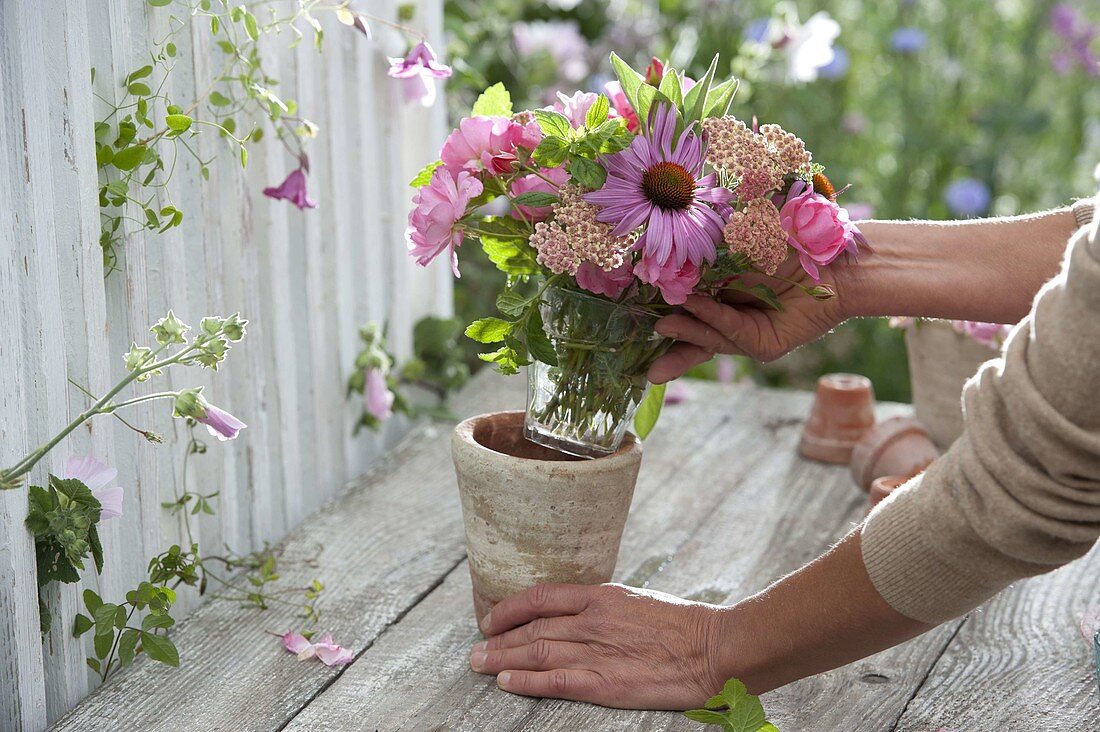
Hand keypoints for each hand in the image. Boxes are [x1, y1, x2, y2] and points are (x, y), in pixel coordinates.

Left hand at [469, 583, 729, 709]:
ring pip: (537, 652)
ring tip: (479, 665)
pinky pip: (557, 680)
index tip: (491, 619)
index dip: (510, 608)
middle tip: (474, 650)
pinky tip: (507, 683)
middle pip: (533, 628)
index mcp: (602, 596)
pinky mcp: (608, 682)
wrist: (715, 647)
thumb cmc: (683, 626)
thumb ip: (605, 608)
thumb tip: (576, 614)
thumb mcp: (637, 601)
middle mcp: (593, 620)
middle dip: (498, 639)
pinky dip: (528, 681)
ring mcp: (599, 651)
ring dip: (503, 659)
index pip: (542, 596)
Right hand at [647, 254, 848, 382]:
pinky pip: (732, 332)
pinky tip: (694, 306)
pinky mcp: (767, 345)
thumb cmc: (789, 233)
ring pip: (709, 336)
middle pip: (693, 335)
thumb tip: (654, 255)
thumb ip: (701, 255)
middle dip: (667, 346)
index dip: (662, 310)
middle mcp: (734, 315)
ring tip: (661, 324)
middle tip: (638, 346)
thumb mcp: (736, 240)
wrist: (835, 250)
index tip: (631, 309)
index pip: (687, 307)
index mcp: (724, 291)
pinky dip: (712, 319)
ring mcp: (750, 333)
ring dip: (685, 330)